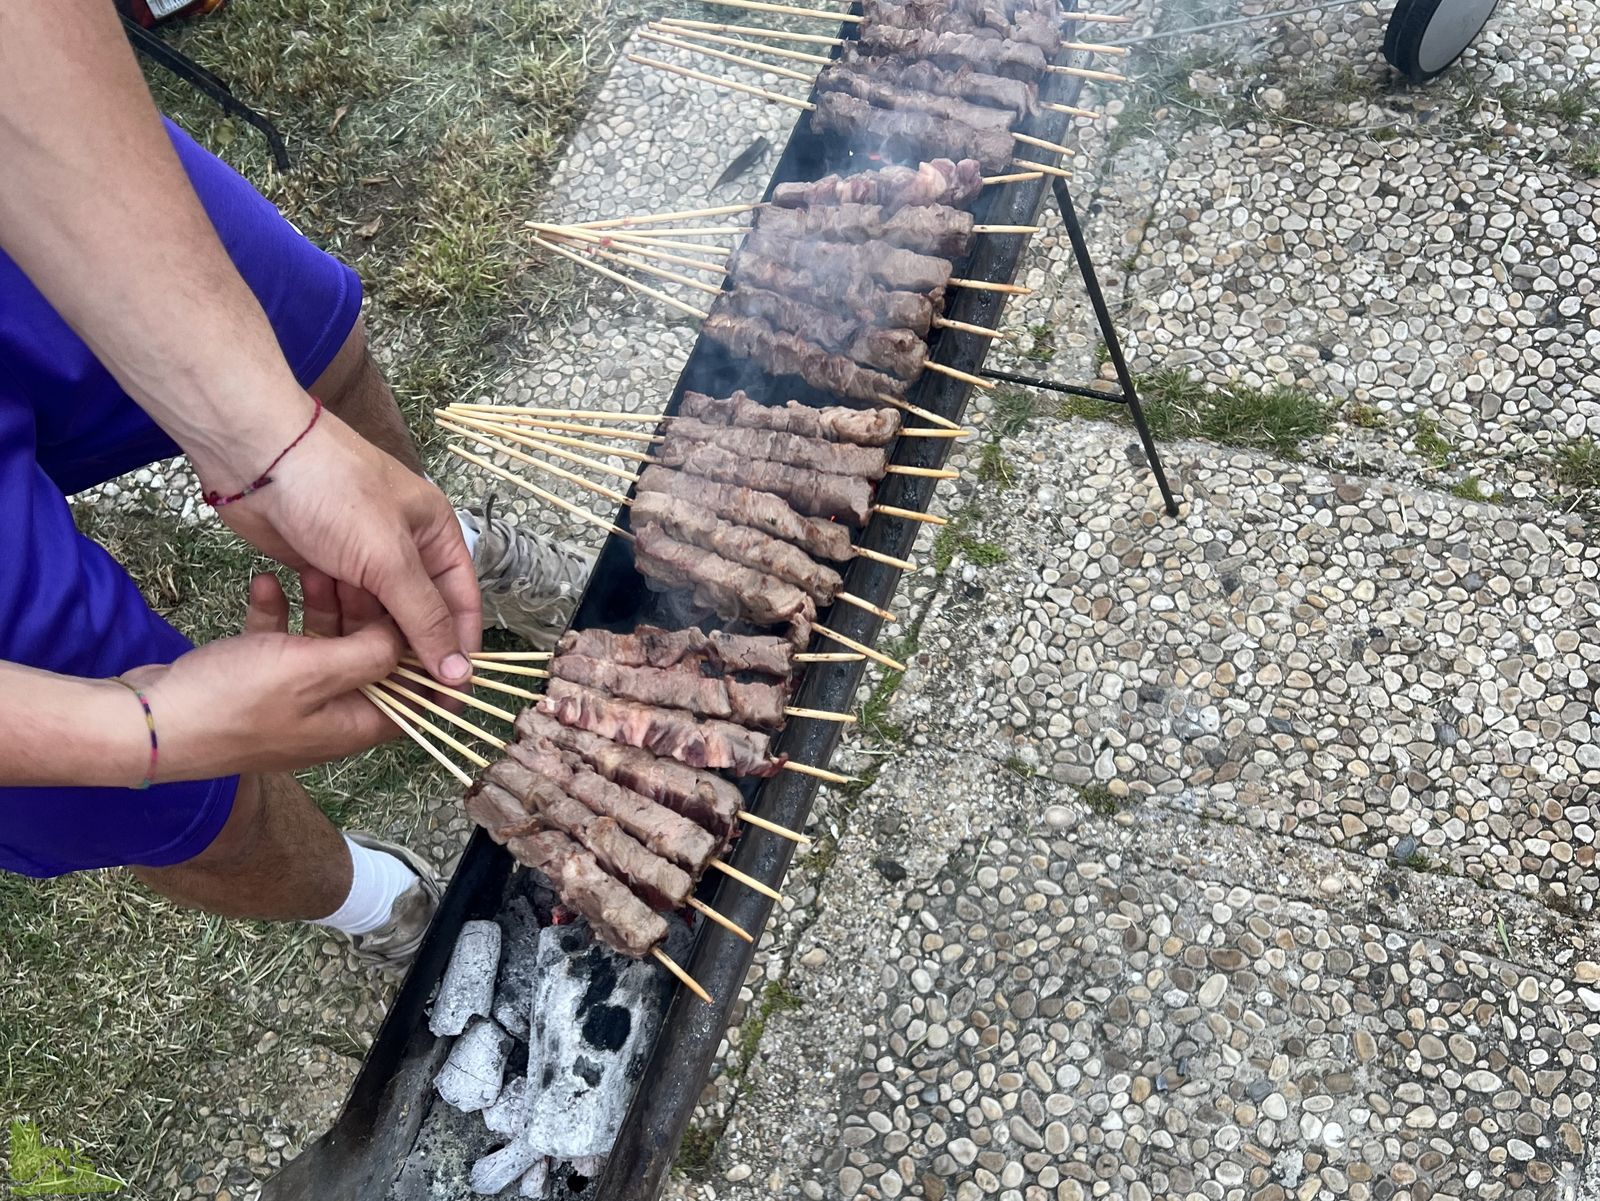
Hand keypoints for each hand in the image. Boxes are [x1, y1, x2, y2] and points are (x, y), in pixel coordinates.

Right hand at [119, 575, 406, 781]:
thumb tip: (411, 641)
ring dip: (323, 605)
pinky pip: (279, 642)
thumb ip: (370, 655)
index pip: (414, 698)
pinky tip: (266, 582)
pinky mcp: (254, 681)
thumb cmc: (235, 701)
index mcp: (354, 724)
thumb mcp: (315, 672)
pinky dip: (278, 613)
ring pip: (324, 644)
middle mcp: (329, 715)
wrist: (148, 720)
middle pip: (370, 661)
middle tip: (364, 570)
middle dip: (370, 614)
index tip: (431, 614)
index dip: (427, 659)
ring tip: (315, 566)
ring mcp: (290, 699)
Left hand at [193, 396, 480, 686]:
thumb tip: (459, 674)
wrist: (255, 457)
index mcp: (436, 534)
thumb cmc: (334, 494)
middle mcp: (405, 548)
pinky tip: (321, 639)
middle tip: (399, 696)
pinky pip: (337, 607)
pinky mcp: (323, 564)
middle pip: (419, 613)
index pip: (461, 603)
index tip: (451, 697)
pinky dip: (332, 621)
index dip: (458, 649)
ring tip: (354, 668)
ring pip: (376, 615)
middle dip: (409, 650)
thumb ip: (424, 618)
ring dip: (366, 636)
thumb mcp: (389, 559)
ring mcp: (361, 556)